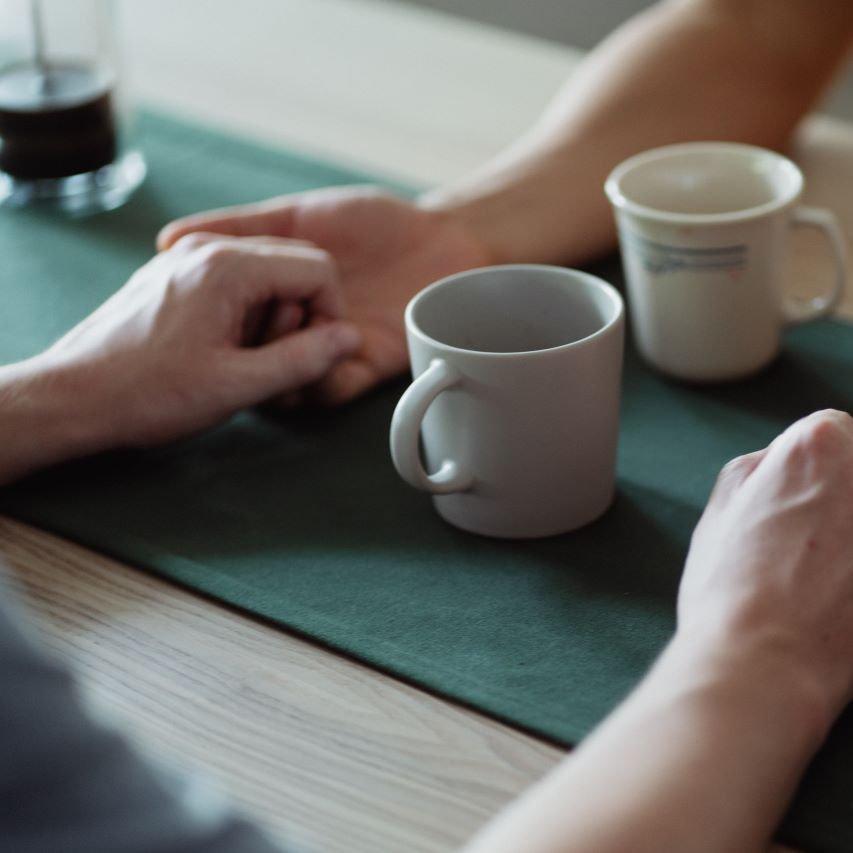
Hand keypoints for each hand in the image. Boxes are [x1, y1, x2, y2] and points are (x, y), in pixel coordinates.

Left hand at [35, 233, 360, 448]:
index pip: (318, 269)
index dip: (329, 315)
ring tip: (236, 358)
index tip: (310, 353)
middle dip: (297, 315)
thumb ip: (304, 361)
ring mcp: (188, 256)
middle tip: (266, 358)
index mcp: (229, 266)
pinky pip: (234, 282)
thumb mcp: (237, 386)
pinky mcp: (175, 273)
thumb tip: (348, 340)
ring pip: (265, 275)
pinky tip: (218, 348)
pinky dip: (243, 314)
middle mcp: (208, 248)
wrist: (74, 396)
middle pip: (293, 267)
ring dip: (269, 317)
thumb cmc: (148, 393)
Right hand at [157, 187, 492, 404]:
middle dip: (238, 355)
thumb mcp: (295, 216)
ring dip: (279, 368)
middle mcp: (296, 333)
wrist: (443, 236)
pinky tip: (320, 355)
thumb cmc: (372, 223)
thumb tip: (169, 238)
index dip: (206, 330)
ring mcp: (330, 354)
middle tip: (236, 333)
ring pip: (288, 386)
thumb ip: (241, 227)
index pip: (226, 330)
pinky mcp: (367, 369)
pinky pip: (334, 390)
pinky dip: (320, 380)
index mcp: (274, 302)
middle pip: (250, 367)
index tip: (189, 319)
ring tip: (282, 337)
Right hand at [678, 409, 852, 727]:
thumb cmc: (730, 592)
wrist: (765, 665)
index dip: (813, 469)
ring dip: (852, 535)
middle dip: (843, 500)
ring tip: (833, 575)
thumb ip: (754, 471)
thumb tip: (777, 464)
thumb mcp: (719, 513)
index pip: (833, 431)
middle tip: (817, 545)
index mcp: (815, 446)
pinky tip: (844, 597)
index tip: (800, 503)